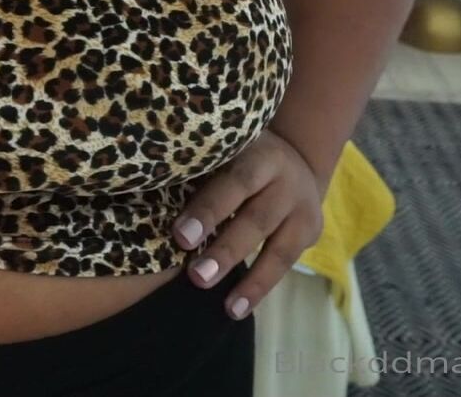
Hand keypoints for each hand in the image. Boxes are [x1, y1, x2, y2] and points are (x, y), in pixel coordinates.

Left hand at [171, 130, 324, 320]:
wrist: (296, 158)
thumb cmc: (238, 157)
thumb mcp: (224, 153)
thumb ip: (201, 173)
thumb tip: (149, 200)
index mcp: (257, 155)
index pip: (233, 183)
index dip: (208, 210)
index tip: (180, 237)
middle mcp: (286, 180)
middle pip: (256, 218)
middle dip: (226, 250)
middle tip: (197, 276)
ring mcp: (303, 208)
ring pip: (279, 248)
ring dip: (252, 279)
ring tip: (228, 306)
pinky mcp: (311, 232)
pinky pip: (285, 263)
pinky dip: (262, 287)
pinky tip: (238, 307)